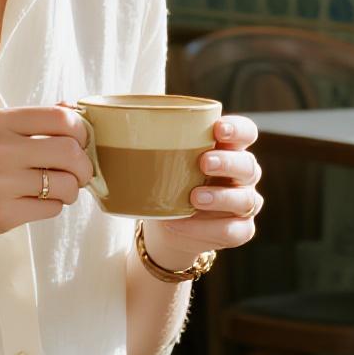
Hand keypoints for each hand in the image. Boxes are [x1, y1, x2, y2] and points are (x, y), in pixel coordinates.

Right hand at [0, 104, 95, 250]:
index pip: (61, 119)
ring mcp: (0, 184)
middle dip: (84, 165)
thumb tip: (73, 112)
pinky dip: (52, 207)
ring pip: (66, 185)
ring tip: (58, 190)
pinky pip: (50, 209)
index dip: (82, 132)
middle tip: (78, 173)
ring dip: (70, 190)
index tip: (80, 143)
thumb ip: (26, 123)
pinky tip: (35, 203)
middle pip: (71, 152)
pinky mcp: (2, 215)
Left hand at [141, 114, 262, 272]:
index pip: (246, 133)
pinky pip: (234, 231)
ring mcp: (244, 204)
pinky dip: (207, 229)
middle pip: (248, 165)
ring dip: (220, 198)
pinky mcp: (240, 230)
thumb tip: (105, 124)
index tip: (217, 129)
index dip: (238, 130)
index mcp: (228, 150)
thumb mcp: (159, 163)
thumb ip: (149, 143)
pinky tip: (182, 224)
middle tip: (202, 162)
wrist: (168, 227)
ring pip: (246, 199)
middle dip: (227, 162)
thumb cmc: (167, 184)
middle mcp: (242, 176)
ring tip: (193, 198)